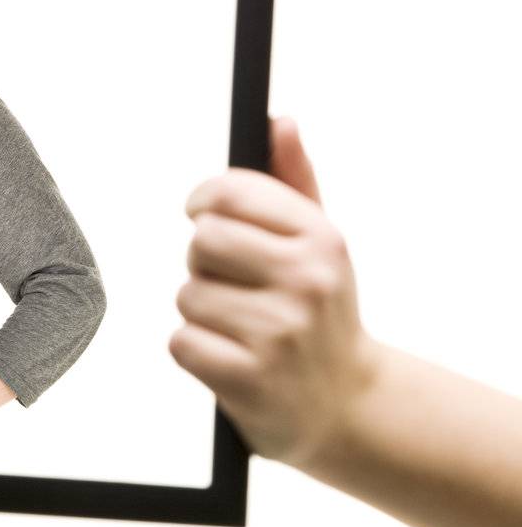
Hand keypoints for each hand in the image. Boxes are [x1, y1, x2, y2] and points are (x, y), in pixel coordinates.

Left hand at [169, 116, 383, 472]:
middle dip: (205, 263)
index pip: (227, 192)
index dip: (204, 202)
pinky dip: (195, 350)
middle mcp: (307, 281)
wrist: (345, 406)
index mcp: (322, 238)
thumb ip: (293, 179)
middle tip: (235, 285)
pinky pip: (181, 342)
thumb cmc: (319, 311)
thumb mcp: (319, 244)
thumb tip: (280, 120)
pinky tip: (231, 358)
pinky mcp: (249, 378)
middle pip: (200, 241)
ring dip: (202, 312)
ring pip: (187, 294)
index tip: (204, 214)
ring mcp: (280, 332)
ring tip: (241, 328)